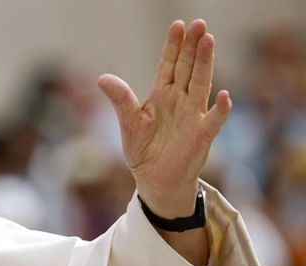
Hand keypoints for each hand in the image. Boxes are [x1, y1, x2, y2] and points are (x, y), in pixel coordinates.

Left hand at [98, 19, 230, 217]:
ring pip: (201, 84)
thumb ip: (120, 100)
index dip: (174, 46)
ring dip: (206, 64)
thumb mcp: (128, 124)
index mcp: (161, 95)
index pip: (169, 64)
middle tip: (200, 24)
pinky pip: (213, 120)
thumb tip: (102, 78)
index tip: (178, 25)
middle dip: (193, 46)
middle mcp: (180, 100)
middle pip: (188, 68)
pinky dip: (220, 109)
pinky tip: (224, 96)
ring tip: (209, 41)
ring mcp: (193, 115)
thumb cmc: (143, 151)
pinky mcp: (201, 134)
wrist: (155, 180)